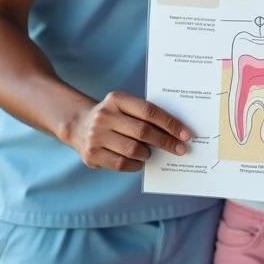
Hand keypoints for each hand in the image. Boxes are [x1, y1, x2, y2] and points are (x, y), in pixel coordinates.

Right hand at [66, 91, 192, 171]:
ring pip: (133, 150)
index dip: (170, 123)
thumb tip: (176, 133)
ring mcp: (95, 136)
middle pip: (143, 131)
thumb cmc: (113, 117)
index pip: (149, 111)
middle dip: (166, 142)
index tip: (186, 134)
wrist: (78, 125)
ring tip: (150, 153)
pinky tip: (139, 162)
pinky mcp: (91, 154)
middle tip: (180, 149)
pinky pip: (122, 164)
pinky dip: (135, 165)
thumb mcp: (125, 107)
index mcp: (116, 99)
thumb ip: (145, 115)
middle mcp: (104, 116)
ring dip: (147, 154)